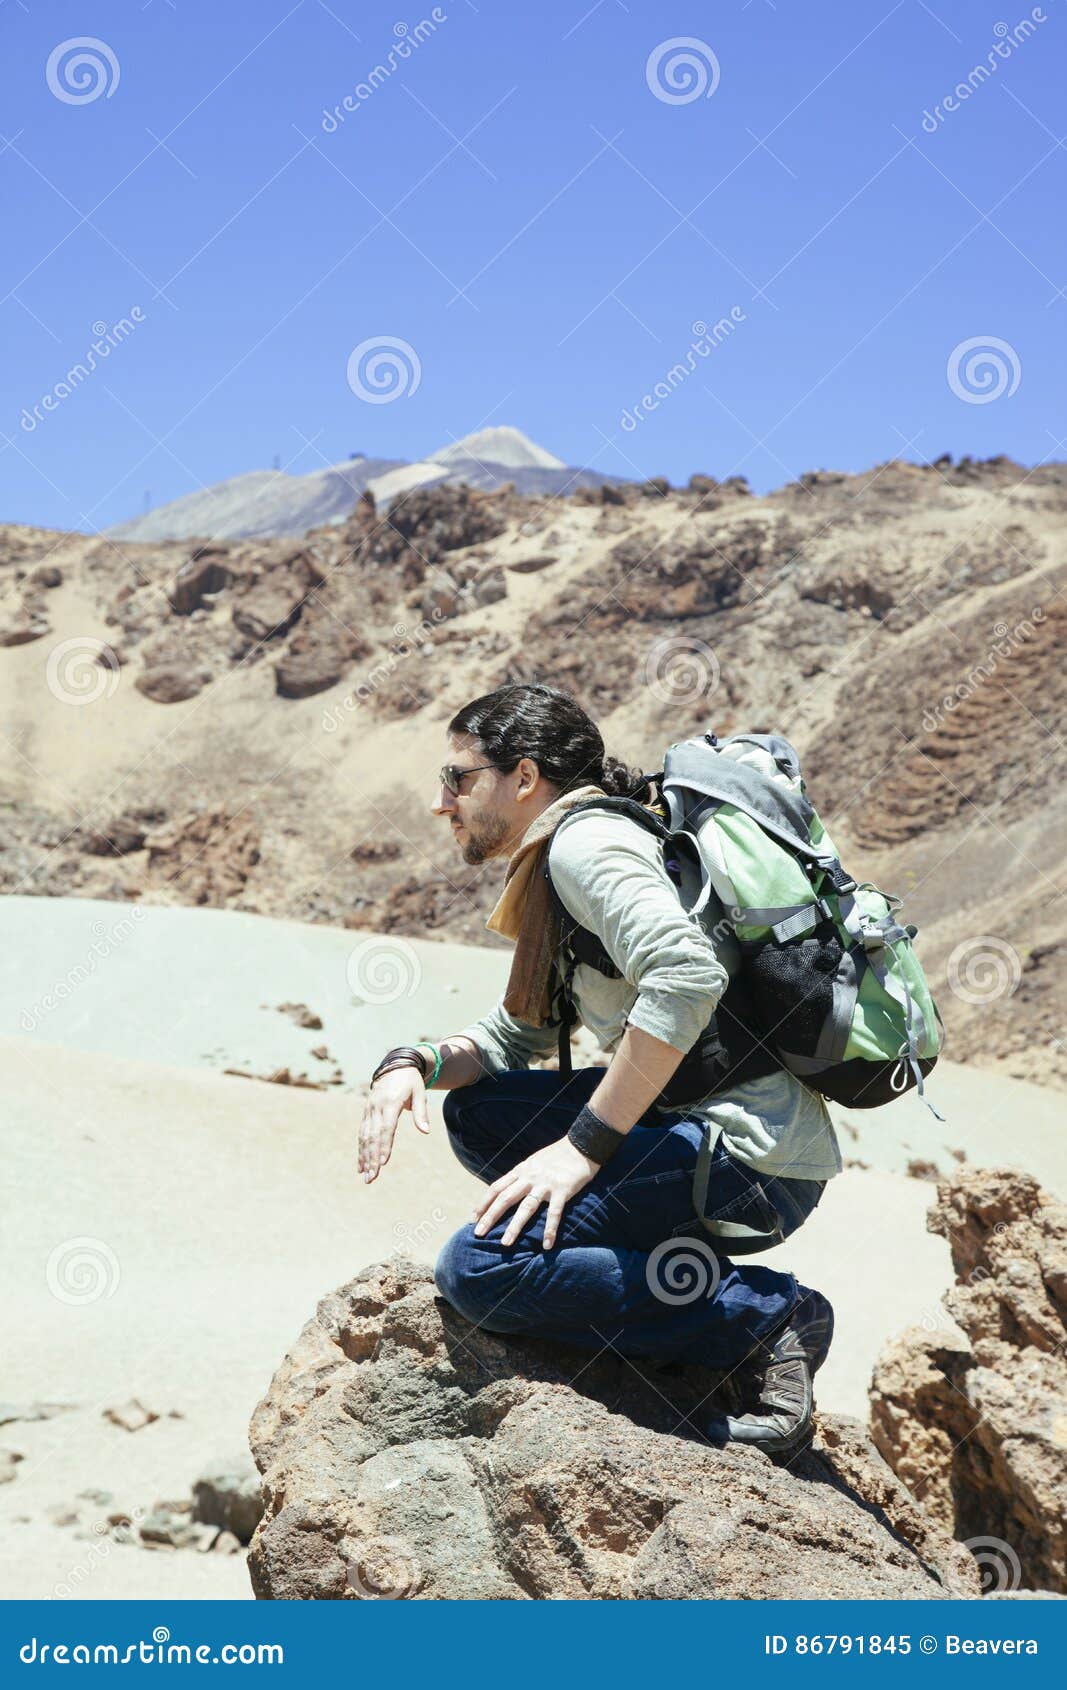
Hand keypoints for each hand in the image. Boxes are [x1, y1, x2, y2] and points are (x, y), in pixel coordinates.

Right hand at [358, 1065, 428, 1182]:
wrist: (395, 1065)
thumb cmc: (411, 1081)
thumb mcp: (419, 1092)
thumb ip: (421, 1112)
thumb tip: (426, 1132)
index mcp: (390, 1102)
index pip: (386, 1128)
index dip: (384, 1146)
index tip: (382, 1163)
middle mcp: (376, 1107)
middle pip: (373, 1137)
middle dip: (371, 1159)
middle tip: (372, 1178)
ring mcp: (369, 1110)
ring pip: (365, 1138)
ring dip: (364, 1158)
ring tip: (366, 1177)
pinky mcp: (367, 1113)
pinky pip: (362, 1134)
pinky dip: (361, 1150)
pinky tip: (361, 1165)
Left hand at [472, 1136, 599, 1248]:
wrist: (582, 1144)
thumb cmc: (558, 1155)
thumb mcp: (534, 1161)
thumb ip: (522, 1175)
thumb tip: (509, 1189)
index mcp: (522, 1170)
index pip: (497, 1187)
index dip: (483, 1203)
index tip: (473, 1218)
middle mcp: (530, 1177)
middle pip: (505, 1198)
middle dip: (490, 1217)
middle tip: (478, 1234)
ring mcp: (546, 1184)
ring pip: (526, 1208)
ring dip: (514, 1227)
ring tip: (505, 1243)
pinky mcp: (563, 1190)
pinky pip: (554, 1213)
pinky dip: (550, 1230)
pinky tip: (546, 1245)